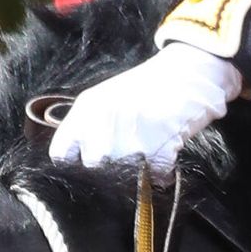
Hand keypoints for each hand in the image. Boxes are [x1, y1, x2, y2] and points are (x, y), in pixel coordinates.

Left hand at [47, 38, 242, 174]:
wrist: (189, 73)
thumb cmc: (147, 86)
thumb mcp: (105, 98)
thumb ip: (87, 127)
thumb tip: (81, 161)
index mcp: (86, 111)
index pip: (61, 154)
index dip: (73, 164)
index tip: (85, 165)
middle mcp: (102, 127)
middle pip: (92, 169)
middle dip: (106, 170)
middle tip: (123, 161)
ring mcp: (129, 142)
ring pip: (121, 178)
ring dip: (134, 175)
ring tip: (145, 159)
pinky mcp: (158, 153)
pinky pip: (154, 179)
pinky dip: (161, 174)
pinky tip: (165, 158)